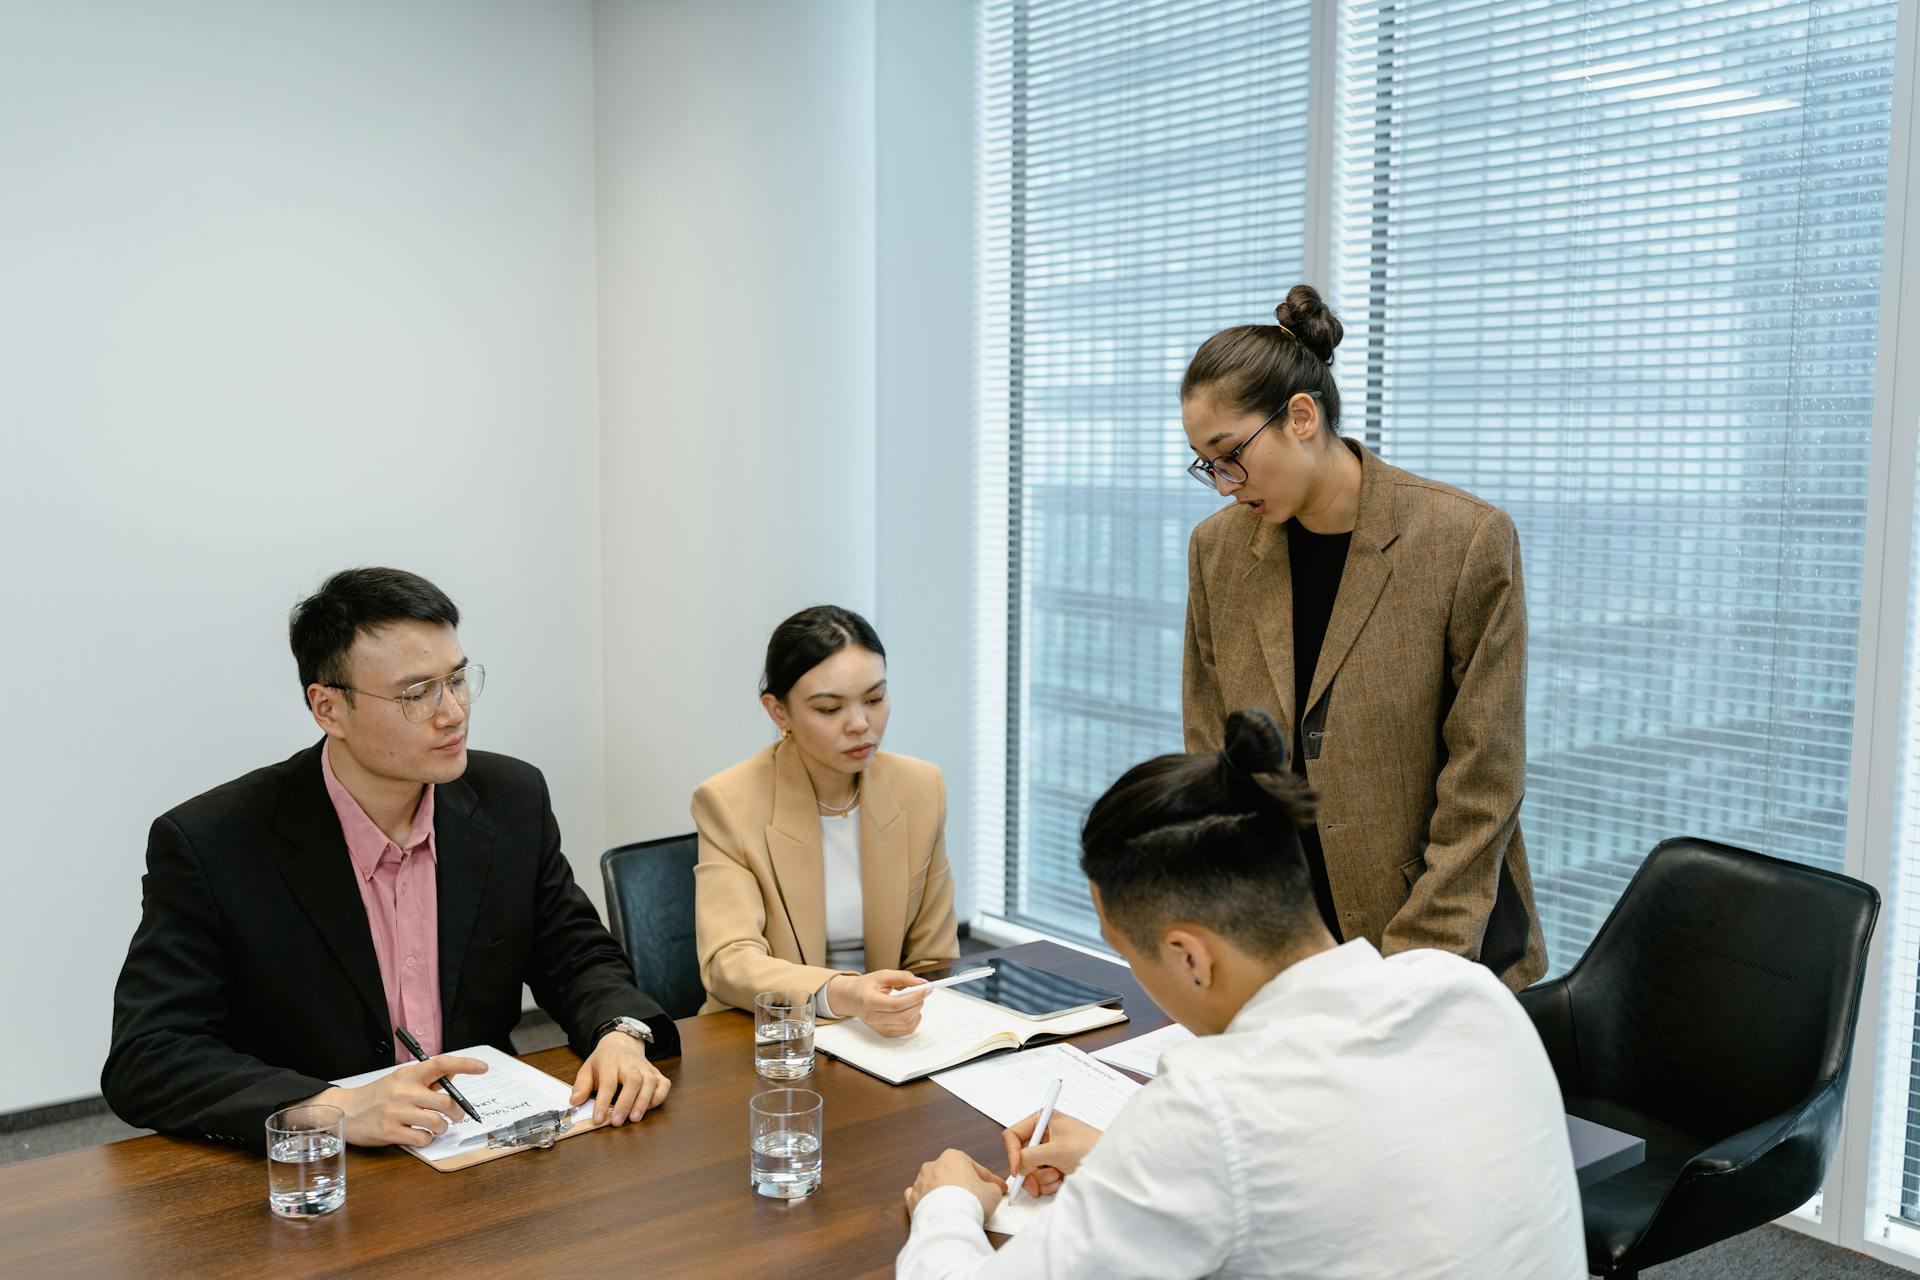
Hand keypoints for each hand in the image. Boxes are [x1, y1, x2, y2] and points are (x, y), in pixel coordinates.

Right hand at [304, 1054, 489, 1147]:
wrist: (345, 1109)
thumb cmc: (377, 1095)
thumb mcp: (400, 1080)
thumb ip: (426, 1080)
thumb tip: (454, 1075)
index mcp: (409, 1074)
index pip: (442, 1064)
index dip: (465, 1064)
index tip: (483, 1068)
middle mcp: (404, 1090)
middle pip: (446, 1102)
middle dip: (457, 1113)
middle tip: (457, 1117)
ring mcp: (396, 1112)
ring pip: (437, 1123)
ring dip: (441, 1128)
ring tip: (435, 1128)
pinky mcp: (389, 1132)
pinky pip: (422, 1139)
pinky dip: (426, 1140)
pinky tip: (418, 1135)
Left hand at [570, 1031, 670, 1125]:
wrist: (622, 1044)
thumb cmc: (604, 1061)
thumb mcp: (587, 1069)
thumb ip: (581, 1086)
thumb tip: (574, 1102)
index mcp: (610, 1061)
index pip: (608, 1082)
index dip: (603, 1102)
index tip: (598, 1118)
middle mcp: (630, 1063)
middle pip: (633, 1081)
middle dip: (626, 1103)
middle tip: (617, 1121)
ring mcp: (645, 1068)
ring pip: (650, 1082)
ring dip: (643, 1102)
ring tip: (634, 1118)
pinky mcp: (656, 1073)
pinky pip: (663, 1084)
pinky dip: (659, 1096)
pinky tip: (650, 1107)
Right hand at [829, 969, 932, 1036]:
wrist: (852, 998)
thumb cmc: (868, 986)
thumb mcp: (883, 975)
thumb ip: (903, 977)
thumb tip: (921, 982)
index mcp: (870, 1001)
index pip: (896, 1004)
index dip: (915, 997)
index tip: (927, 989)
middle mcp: (873, 1017)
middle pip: (903, 1017)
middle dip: (918, 1004)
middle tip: (923, 993)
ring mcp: (879, 1027)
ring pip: (907, 1025)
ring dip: (917, 1011)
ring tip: (915, 1000)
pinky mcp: (885, 1032)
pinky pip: (906, 1030)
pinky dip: (914, 1020)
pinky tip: (911, 1009)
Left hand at [904, 1148, 1005, 1220]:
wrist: (948, 1222)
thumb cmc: (970, 1202)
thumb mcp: (994, 1192)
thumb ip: (993, 1188)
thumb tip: (992, 1191)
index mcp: (953, 1157)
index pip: (975, 1168)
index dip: (989, 1180)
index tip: (996, 1188)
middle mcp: (933, 1166)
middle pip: (953, 1175)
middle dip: (964, 1186)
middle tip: (977, 1200)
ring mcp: (920, 1182)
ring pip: (936, 1186)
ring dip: (945, 1195)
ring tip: (957, 1209)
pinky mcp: (911, 1200)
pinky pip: (921, 1199)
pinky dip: (929, 1205)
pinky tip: (938, 1212)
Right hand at [1001, 1109, 1101, 1196]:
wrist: (1113, 1163)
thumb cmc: (1091, 1148)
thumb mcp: (1057, 1151)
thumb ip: (1031, 1156)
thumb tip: (1017, 1165)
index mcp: (1043, 1120)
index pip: (1013, 1135)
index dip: (1012, 1153)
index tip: (1017, 1171)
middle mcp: (1044, 1135)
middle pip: (1020, 1156)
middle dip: (1031, 1172)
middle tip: (1040, 1182)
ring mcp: (1049, 1151)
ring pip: (1029, 1170)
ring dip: (1041, 1179)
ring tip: (1058, 1178)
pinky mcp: (1055, 1165)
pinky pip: (1040, 1178)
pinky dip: (1048, 1184)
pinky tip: (1062, 1181)